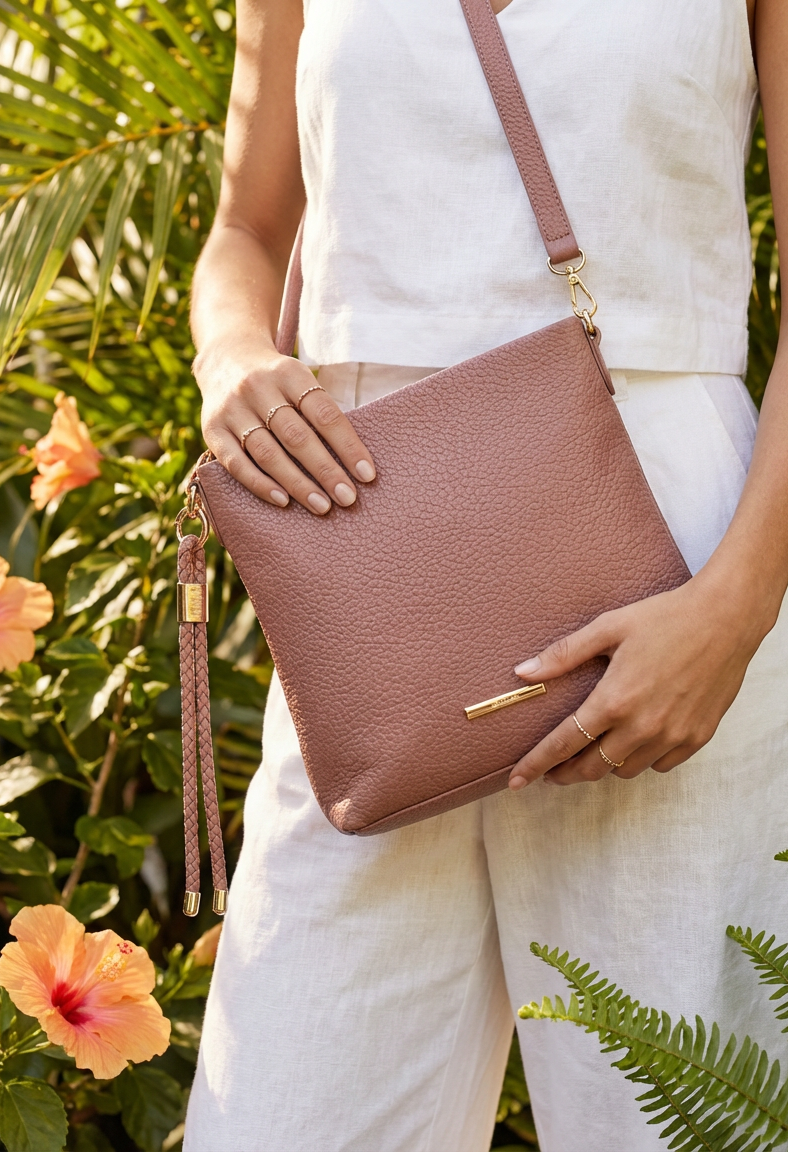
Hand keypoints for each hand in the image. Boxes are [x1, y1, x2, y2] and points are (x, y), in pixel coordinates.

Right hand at [194, 339, 375, 513]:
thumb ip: (319, 412)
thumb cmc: (276, 381)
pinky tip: (283, 501)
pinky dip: (261, 484)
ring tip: (322, 506)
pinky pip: (237, 463)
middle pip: (297, 436)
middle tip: (348, 498)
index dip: (348, 446)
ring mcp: (232, 409)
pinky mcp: (211, 429)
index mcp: (289, 373)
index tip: (367, 475)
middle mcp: (258, 388)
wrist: (224, 358)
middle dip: (326, 471)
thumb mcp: (299, 381)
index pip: (325, 414)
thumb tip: (352, 462)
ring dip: (298, 484)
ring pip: (268, 453)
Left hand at [507, 574, 768, 788]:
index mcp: (614, 699)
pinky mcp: (697, 738)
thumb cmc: (665, 617)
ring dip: (604, 765)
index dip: (536, 764)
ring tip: (596, 749)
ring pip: (624, 771)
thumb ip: (564, 654)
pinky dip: (641, 759)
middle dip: (566, 773)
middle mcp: (642, 726)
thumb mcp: (608, 627)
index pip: (564, 743)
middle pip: (591, 767)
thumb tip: (523, 672)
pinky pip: (659, 765)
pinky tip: (636, 741)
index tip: (516, 780)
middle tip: (553, 770)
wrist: (726, 619)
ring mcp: (672, 736)